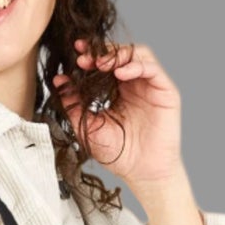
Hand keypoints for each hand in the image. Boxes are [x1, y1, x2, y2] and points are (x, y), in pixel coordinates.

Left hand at [52, 39, 183, 187]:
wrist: (141, 173)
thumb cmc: (119, 154)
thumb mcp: (88, 127)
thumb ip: (73, 104)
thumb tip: (59, 81)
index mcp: (117, 90)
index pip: (105, 63)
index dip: (91, 55)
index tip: (75, 53)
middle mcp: (135, 84)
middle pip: (120, 54)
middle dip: (101, 52)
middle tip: (84, 57)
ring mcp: (150, 86)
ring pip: (137, 54)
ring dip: (118, 54)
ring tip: (100, 63)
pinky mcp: (165, 91)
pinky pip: (152, 69)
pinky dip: (136, 65)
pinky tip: (120, 73)